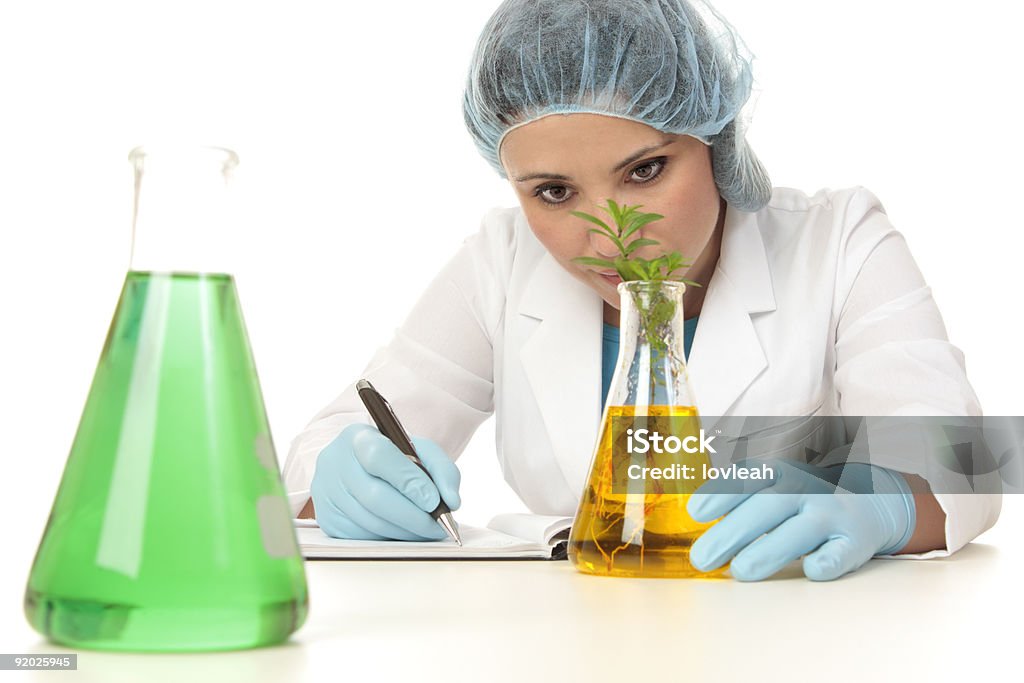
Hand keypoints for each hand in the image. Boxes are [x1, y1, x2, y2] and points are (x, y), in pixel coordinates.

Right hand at [311, 423, 461, 540]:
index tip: (434, 501)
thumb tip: (451, 501)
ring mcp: (326, 492)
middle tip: (438, 526)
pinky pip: (361, 536)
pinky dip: (389, 538)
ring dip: (404, 531)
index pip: (380, 457)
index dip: (408, 481)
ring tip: (427, 531)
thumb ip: (442, 470)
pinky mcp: (326, 518)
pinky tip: (405, 532)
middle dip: (412, 516)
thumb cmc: (395, 458)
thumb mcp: (421, 451)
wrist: (362, 465)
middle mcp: (334, 462)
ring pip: (369, 521)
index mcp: (357, 437)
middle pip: (374, 496)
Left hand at [687, 461, 915, 580]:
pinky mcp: (856, 540)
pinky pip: (842, 551)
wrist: (870, 499)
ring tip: (740, 571)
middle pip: (766, 508)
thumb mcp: (772, 486)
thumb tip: (693, 516)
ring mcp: (831, 513)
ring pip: (800, 531)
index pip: (747, 480)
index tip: (695, 513)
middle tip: (702, 559)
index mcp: (779, 473)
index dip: (721, 494)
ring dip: (769, 551)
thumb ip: (737, 498)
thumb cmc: (802, 499)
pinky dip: (828, 561)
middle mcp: (804, 489)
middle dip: (732, 533)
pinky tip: (811, 570)